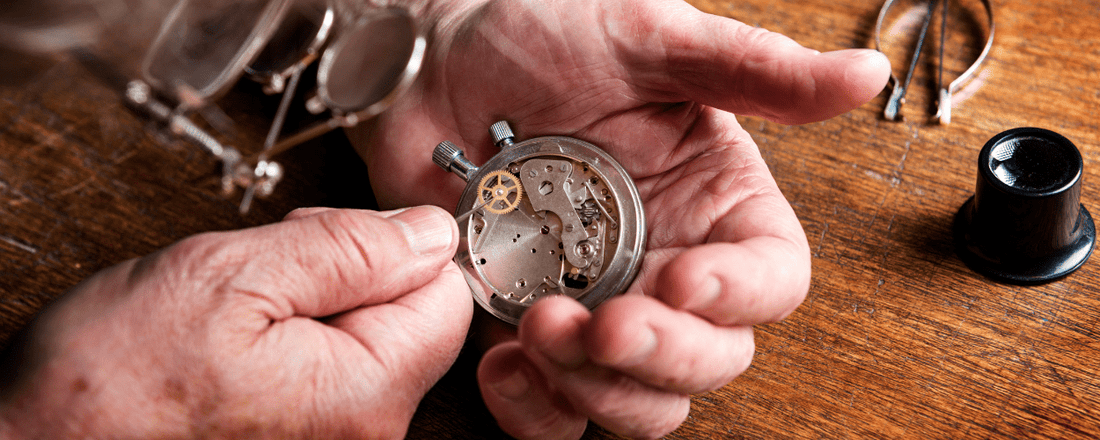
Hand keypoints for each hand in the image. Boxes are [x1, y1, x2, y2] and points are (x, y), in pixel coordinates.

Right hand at [0, 207, 470, 438]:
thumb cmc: (112, 386)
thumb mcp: (229, 277)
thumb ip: (347, 249)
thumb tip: (430, 232)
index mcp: (366, 392)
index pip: (447, 295)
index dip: (395, 247)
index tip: (334, 239)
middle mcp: (369, 432)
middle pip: (410, 316)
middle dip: (349, 272)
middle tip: (266, 275)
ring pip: (367, 336)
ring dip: (315, 300)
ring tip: (240, 312)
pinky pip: (333, 368)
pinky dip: (296, 337)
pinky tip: (242, 340)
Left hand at [351, 0, 889, 437]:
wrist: (435, 59)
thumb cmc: (543, 34)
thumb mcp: (649, 39)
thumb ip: (754, 70)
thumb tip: (866, 75)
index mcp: (714, 202)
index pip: (770, 276)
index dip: (741, 294)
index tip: (682, 276)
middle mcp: (666, 264)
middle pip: (713, 358)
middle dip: (665, 356)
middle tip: (606, 323)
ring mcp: (600, 306)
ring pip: (639, 400)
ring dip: (600, 390)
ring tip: (541, 330)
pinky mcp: (531, 331)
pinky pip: (553, 408)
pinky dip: (535, 407)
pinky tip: (505, 362)